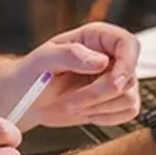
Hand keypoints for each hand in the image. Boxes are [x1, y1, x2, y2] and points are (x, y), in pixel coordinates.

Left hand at [8, 24, 141, 128]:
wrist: (27, 101)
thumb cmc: (31, 75)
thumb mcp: (43, 60)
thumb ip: (70, 55)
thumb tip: (100, 61)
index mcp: (97, 37)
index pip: (128, 43)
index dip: (127, 63)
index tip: (114, 82)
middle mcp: (111, 56)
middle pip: (128, 77)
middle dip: (98, 95)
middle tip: (70, 102)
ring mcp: (117, 79)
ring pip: (128, 98)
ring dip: (97, 108)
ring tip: (71, 105)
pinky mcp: (118, 101)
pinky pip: (127, 112)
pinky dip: (104, 117)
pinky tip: (84, 111)